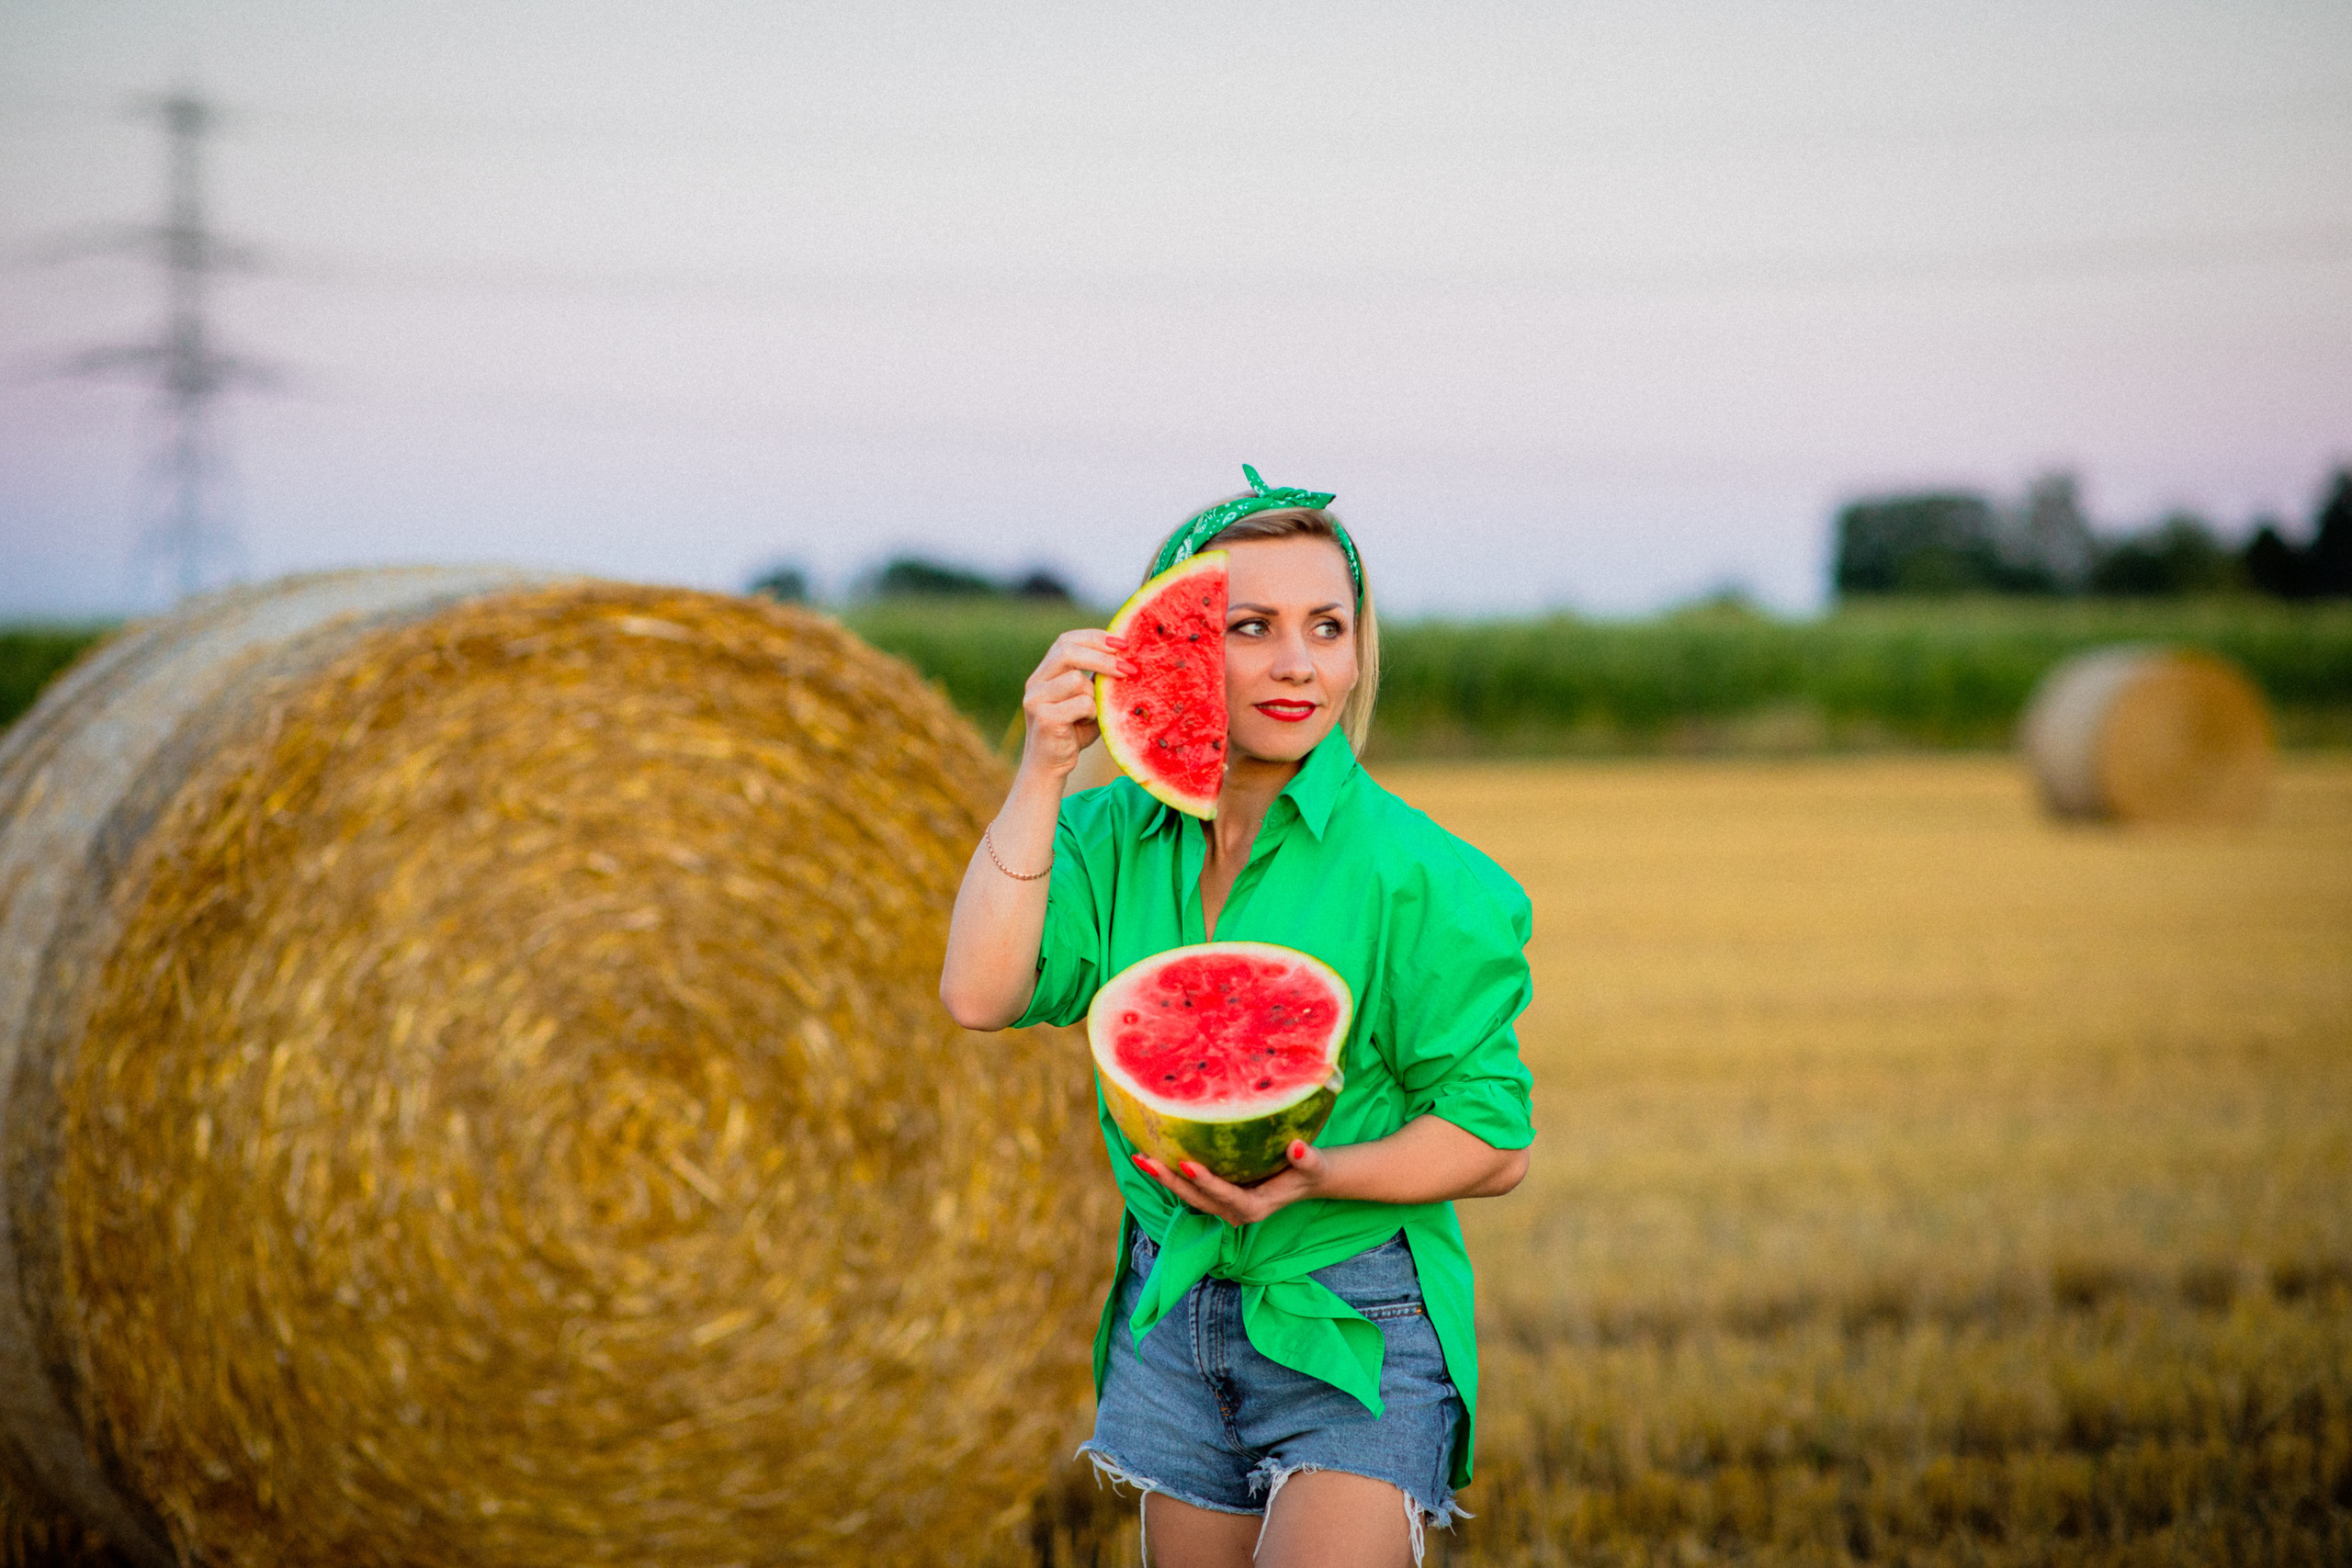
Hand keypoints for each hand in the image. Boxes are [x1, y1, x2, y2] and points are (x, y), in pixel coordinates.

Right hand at [1020, 629, 1131, 778]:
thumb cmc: (1073, 732)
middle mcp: (1035, 682)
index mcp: (1044, 673)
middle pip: (1068, 651)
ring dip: (1095, 695)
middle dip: (1102, 657)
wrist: (1050, 768)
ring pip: (1076, 680)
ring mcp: (1036, 699)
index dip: (1094, 637)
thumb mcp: (1087, 700)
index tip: (1122, 644)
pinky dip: (1092, 713)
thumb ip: (1097, 680)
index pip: (1066, 640)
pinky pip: (1081, 703)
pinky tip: (1087, 723)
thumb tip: (1126, 656)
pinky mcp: (1043, 717)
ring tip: (1094, 712)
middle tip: (1128, 668)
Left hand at [1132, 1140, 1330, 1225]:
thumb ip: (1307, 1159)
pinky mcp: (1215, 1196)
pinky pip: (1189, 1186)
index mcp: (1255, 1208)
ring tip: (1140, 1156)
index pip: (1227, 1196)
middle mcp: (1234, 1212)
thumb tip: (1296, 1147)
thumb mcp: (1313, 1165)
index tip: (1187, 1164)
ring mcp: (1222, 1206)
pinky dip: (1171, 1172)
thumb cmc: (1310, 1170)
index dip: (1207, 1182)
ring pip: (1188, 1195)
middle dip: (1170, 1181)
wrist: (1306, 1179)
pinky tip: (1154, 1151)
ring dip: (1163, 1178)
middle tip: (1146, 1159)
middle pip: (1197, 1199)